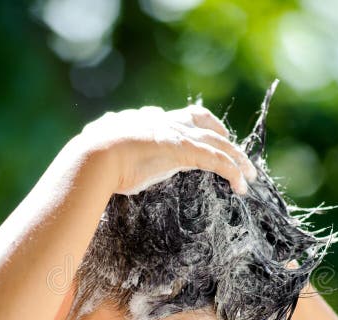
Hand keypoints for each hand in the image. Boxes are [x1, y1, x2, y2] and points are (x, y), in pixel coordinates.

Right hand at [78, 104, 256, 195]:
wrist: (93, 157)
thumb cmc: (90, 157)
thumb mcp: (99, 143)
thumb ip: (102, 141)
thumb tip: (87, 142)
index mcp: (147, 120)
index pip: (178, 116)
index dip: (197, 125)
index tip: (205, 134)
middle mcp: (165, 122)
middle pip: (204, 122)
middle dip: (223, 137)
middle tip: (236, 153)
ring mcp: (176, 136)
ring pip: (218, 143)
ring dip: (238, 158)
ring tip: (250, 175)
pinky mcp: (185, 152)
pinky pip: (218, 161)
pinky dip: (233, 172)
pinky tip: (241, 185)